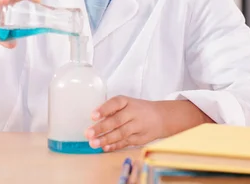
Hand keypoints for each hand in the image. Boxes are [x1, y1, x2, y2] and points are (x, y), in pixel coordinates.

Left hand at [85, 97, 213, 151]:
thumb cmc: (136, 109)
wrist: (161, 117)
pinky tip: (105, 148)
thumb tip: (93, 120)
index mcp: (127, 101)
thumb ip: (111, 110)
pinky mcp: (139, 138)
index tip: (93, 116)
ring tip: (94, 143)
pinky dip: (115, 146)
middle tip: (88, 133)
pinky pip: (126, 142)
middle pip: (117, 120)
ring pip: (121, 133)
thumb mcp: (126, 103)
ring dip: (106, 139)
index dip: (104, 109)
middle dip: (102, 128)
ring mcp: (137, 126)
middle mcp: (133, 113)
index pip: (115, 103)